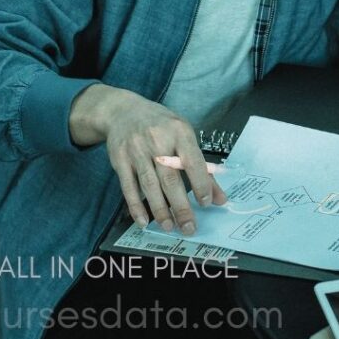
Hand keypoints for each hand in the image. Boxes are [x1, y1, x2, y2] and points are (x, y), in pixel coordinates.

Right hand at [69, 84, 226, 233]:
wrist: (123, 112)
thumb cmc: (161, 125)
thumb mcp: (184, 136)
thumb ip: (201, 166)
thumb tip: (218, 196)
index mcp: (179, 132)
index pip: (192, 160)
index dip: (200, 183)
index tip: (207, 203)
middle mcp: (158, 141)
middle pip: (170, 178)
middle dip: (181, 206)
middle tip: (189, 227)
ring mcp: (137, 151)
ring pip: (150, 185)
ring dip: (160, 210)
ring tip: (169, 227)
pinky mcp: (120, 161)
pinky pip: (129, 188)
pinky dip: (136, 206)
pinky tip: (144, 221)